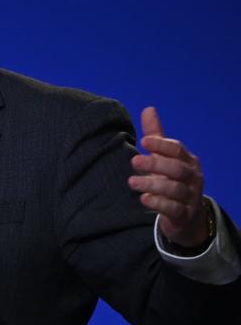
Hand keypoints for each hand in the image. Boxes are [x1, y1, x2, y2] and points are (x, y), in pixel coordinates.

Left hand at [128, 107, 208, 247]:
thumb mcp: (164, 159)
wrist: (186, 216)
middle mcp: (192, 178)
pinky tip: (144, 199)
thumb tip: (148, 108)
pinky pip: (174, 209)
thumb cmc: (171, 180)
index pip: (177, 150)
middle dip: (156, 164)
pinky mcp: (184, 215)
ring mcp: (190, 197)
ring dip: (153, 184)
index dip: (162, 145)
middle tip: (134, 160)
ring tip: (132, 182)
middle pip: (177, 169)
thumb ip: (156, 137)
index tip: (144, 141)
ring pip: (174, 189)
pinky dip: (159, 204)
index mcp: (188, 161)